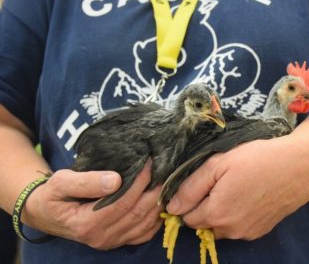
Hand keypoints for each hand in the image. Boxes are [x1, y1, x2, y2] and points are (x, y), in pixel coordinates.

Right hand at [22, 160, 162, 249]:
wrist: (46, 213)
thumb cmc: (53, 195)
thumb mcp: (60, 182)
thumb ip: (86, 181)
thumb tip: (115, 179)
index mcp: (86, 224)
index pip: (123, 202)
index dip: (139, 182)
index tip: (149, 163)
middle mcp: (101, 237)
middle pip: (138, 213)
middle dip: (154, 190)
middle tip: (163, 170)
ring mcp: (111, 242)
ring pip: (145, 224)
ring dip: (158, 202)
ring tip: (164, 181)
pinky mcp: (118, 241)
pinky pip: (145, 233)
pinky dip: (156, 217)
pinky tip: (159, 200)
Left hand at [166, 138, 308, 239]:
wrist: (300, 166)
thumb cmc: (258, 159)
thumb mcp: (218, 164)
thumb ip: (191, 188)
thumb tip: (172, 208)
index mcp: (216, 214)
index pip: (186, 217)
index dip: (187, 201)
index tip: (196, 185)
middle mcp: (230, 230)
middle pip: (202, 224)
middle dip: (202, 206)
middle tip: (217, 182)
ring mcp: (247, 232)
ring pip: (220, 227)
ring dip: (219, 212)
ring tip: (233, 187)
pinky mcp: (261, 230)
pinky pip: (237, 227)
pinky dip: (236, 215)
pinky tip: (247, 195)